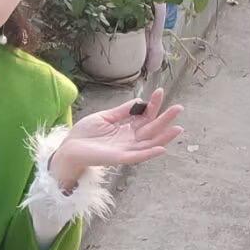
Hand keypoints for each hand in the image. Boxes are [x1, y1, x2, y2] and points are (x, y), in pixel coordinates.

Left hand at [50, 87, 183, 186]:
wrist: (69, 148)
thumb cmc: (84, 134)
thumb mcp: (104, 117)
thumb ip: (122, 111)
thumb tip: (139, 101)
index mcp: (126, 128)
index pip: (145, 116)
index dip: (153, 105)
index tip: (160, 91)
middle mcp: (129, 139)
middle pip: (152, 128)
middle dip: (165, 118)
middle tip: (179, 107)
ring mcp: (126, 149)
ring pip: (149, 143)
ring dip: (164, 137)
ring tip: (178, 128)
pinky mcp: (119, 158)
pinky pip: (137, 156)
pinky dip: (149, 153)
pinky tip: (161, 148)